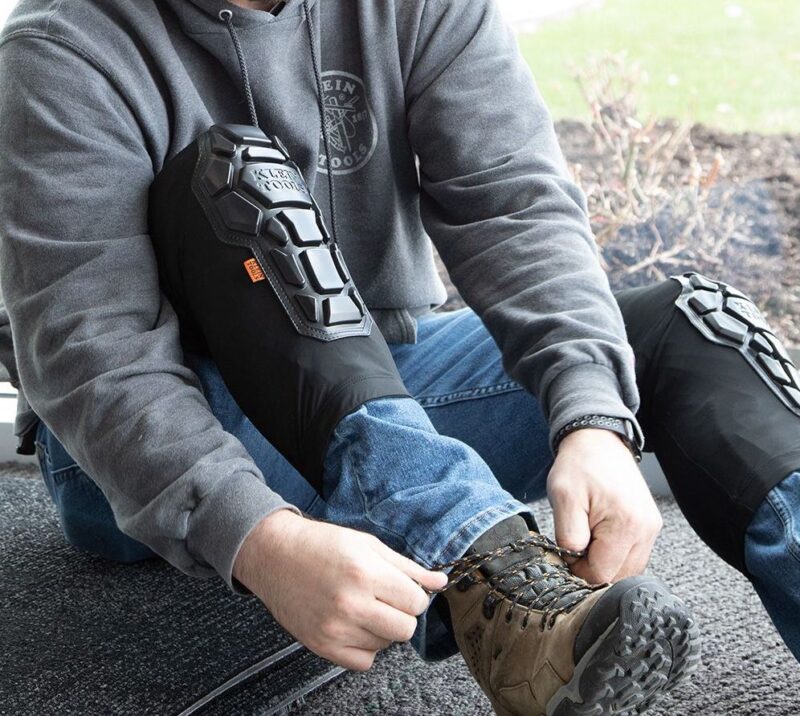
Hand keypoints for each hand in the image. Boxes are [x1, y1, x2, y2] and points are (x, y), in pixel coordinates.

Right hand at [233, 510, 447, 670]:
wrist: (275, 555)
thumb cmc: (321, 545)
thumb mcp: (368, 545)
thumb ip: (407, 567)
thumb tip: (440, 581)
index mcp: (365, 572)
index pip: (416, 602)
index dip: (414, 594)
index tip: (403, 588)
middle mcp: (351, 603)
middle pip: (405, 628)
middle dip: (403, 613)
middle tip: (387, 599)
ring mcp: (335, 628)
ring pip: (385, 644)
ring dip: (382, 628)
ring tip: (363, 606)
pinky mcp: (322, 645)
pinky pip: (363, 662)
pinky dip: (365, 647)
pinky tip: (354, 625)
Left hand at [546, 428, 662, 583]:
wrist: (598, 441)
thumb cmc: (580, 465)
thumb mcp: (563, 498)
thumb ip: (568, 536)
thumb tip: (574, 563)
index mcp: (625, 525)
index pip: (601, 573)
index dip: (578, 569)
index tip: (566, 551)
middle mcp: (645, 530)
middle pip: (618, 576)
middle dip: (592, 567)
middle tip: (576, 542)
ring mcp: (651, 529)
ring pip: (627, 569)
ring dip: (605, 561)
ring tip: (589, 535)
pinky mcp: (650, 526)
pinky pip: (633, 555)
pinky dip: (615, 554)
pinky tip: (601, 535)